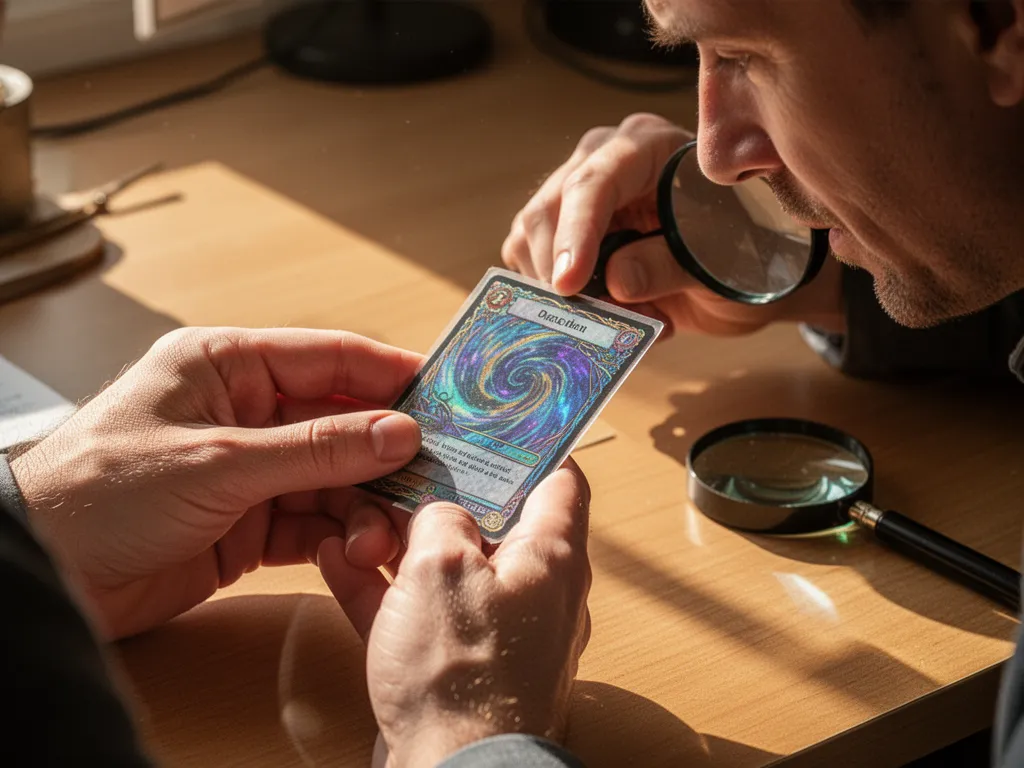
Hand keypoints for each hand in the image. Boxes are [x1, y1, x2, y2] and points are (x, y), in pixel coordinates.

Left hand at [11, 327, 423, 639]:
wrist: (44, 577)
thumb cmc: (102, 493)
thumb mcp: (220, 463)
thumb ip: (316, 450)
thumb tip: (400, 433)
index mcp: (227, 366)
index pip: (329, 358)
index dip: (391, 374)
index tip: (448, 395)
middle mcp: (245, 412)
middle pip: (341, 423)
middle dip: (385, 455)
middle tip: (435, 480)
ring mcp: (249, 469)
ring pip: (334, 479)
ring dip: (365, 506)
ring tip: (385, 536)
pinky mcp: (248, 524)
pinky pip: (314, 522)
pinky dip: (340, 537)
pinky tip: (358, 551)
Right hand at [319, 463, 591, 767]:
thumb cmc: (463, 676)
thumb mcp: (441, 565)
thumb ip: (439, 516)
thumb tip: (436, 511)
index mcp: (551, 556)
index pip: (561, 479)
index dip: (530, 445)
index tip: (493, 423)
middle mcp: (533, 589)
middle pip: (494, 519)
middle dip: (444, 494)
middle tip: (403, 469)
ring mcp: (495, 629)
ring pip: (450, 564)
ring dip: (403, 541)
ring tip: (359, 515)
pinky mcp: (457, 663)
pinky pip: (420, 610)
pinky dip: (384, 587)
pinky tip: (339, 561)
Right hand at [501, 113, 844, 335]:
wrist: (741, 269)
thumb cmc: (742, 251)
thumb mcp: (721, 263)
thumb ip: (671, 266)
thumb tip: (615, 282)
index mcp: (648, 147)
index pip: (594, 182)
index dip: (577, 233)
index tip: (568, 284)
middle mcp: (602, 160)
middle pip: (548, 211)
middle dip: (559, 272)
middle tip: (591, 320)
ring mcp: (576, 196)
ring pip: (530, 241)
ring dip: (564, 293)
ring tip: (626, 317)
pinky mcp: (562, 232)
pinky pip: (534, 265)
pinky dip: (564, 301)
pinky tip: (613, 314)